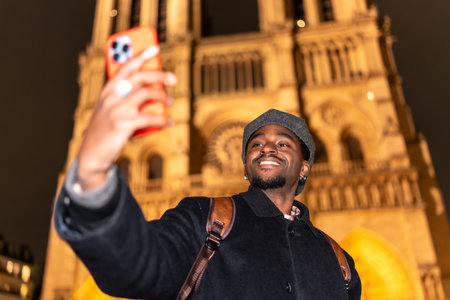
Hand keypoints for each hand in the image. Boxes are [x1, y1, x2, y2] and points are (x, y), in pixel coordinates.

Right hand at [77, 46, 176, 190]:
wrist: (92, 154)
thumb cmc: (105, 129)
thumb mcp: (110, 108)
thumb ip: (125, 97)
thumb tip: (153, 89)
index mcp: (108, 90)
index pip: (125, 66)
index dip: (141, 56)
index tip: (155, 48)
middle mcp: (111, 97)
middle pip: (139, 78)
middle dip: (159, 75)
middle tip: (174, 78)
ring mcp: (116, 110)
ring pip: (146, 94)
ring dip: (163, 97)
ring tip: (170, 101)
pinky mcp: (122, 125)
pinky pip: (149, 117)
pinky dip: (162, 119)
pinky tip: (169, 121)